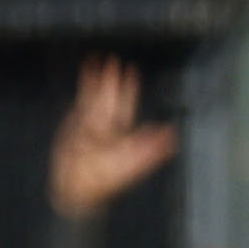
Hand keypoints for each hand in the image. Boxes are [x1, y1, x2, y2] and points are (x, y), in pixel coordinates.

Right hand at [51, 56, 181, 217]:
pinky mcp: (76, 123)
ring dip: (100, 78)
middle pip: (112, 98)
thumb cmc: (104, 181)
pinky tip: (87, 67)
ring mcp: (91, 123)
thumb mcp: (131, 166)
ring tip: (100, 59)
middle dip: (113, 81)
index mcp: (122, 133)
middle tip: (115, 62)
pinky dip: (85, 82)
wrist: (76, 188)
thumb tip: (172, 136)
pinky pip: (82, 97)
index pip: (126, 107)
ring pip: (97, 95)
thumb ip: (151, 151)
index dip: (129, 90)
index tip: (131, 72)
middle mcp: (108, 126)